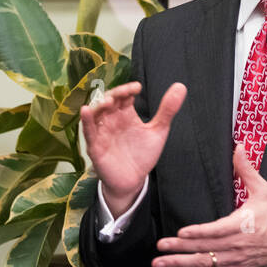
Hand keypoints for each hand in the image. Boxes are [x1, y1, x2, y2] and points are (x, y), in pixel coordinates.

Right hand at [79, 81, 185, 217]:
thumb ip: (167, 110)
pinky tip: (86, 110)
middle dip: (116, 94)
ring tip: (109, 101)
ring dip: (100, 105)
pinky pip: (88, 132)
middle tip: (126, 92)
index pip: (124, 96)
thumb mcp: (158, 130)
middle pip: (109, 100)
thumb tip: (181, 86)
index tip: (138, 88)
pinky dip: (86, 121)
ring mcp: (102, 132)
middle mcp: (112, 120)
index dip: (128, 89)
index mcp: (125, 114)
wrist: (134, 181)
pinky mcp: (96, 147)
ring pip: (96, 113)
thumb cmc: (142, 154)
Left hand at [152, 144, 266, 266]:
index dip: (200, 233)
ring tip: (159, 265)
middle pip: (205, 249)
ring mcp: (233, 259)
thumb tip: (239, 148)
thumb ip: (246, 169)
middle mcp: (235, 245)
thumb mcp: (264, 190)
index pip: (218, 230)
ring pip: (203, 265)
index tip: (182, 233)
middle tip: (160, 248)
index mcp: (242, 225)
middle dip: (179, 250)